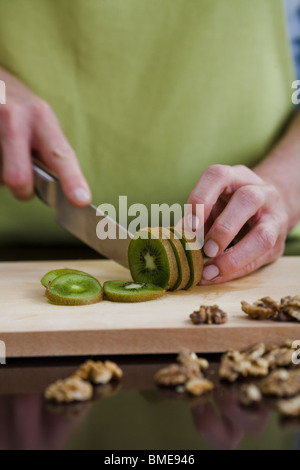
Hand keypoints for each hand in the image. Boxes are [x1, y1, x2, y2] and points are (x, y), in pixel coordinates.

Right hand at [0, 67, 90, 204]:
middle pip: (18, 178)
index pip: (60, 155)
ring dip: (3, 175)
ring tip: (5, 153)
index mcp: (41, 118)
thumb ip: (51, 154)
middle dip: (23, 192)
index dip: (72, 179)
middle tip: (26, 188)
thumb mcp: (43, 124)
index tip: (81, 200)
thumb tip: (61, 192)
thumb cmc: (23, 113)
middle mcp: (15, 117)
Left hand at [187, 164, 288, 282]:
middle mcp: (260, 191)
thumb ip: (197, 218)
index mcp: (236, 176)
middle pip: (247, 200)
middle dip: (223, 229)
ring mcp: (274, 216)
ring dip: (234, 256)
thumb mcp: (214, 203)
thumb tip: (175, 239)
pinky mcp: (279, 241)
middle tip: (204, 250)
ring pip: (262, 234)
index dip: (201, 199)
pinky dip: (236, 270)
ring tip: (210, 270)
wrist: (269, 208)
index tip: (188, 227)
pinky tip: (217, 276)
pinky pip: (261, 257)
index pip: (218, 176)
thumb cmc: (231, 206)